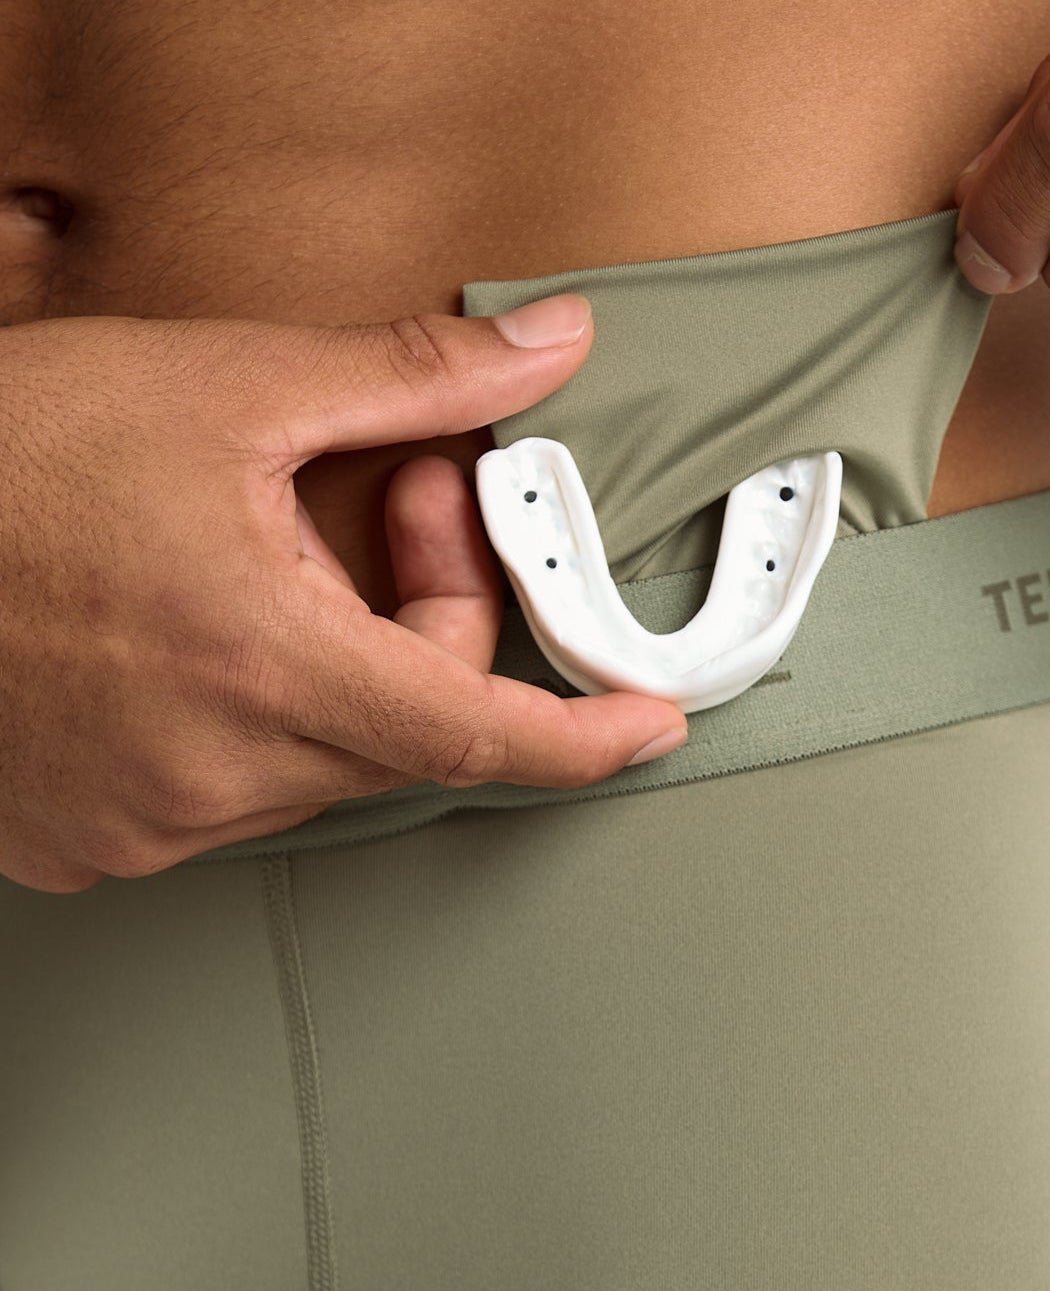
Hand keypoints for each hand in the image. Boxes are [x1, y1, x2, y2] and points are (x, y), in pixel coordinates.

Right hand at [0, 300, 688, 892]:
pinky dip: (249, 725)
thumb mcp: (219, 386)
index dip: (581, 736)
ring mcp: (149, 824)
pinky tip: (194, 646)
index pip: (474, 732)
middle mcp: (212, 770)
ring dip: (337, 675)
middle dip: (436, 625)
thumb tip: (541, 348)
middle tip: (403, 509)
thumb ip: (406, 382)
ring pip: (318, 766)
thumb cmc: (1, 465)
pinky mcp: (95, 845)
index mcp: (261, 666)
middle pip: (404, 730)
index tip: (647, 728)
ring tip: (264, 565)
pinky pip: (228, 798)